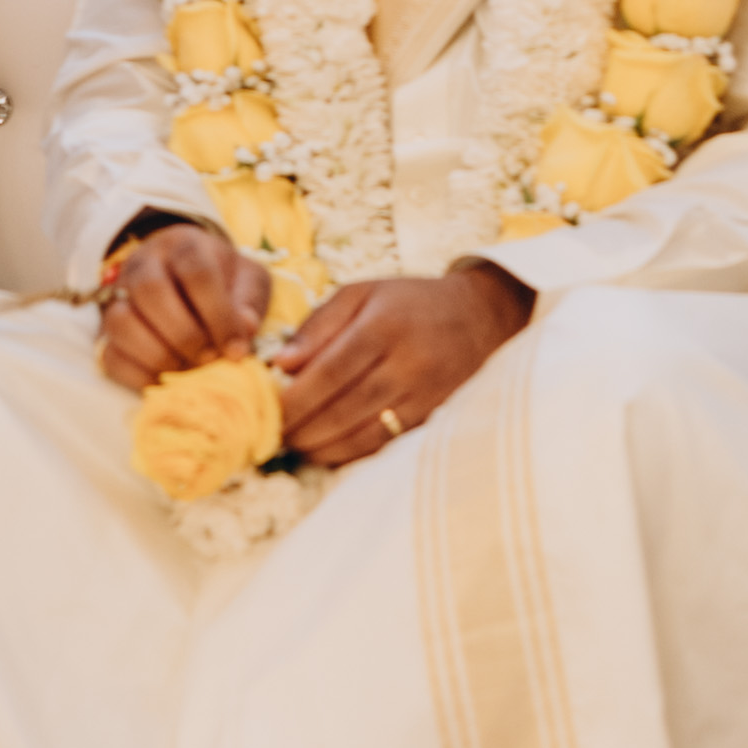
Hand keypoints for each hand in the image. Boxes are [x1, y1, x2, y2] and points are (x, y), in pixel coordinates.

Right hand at [91, 218, 271, 390]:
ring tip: (188, 368)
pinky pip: (110, 356)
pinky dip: (140, 375)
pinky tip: (168, 378)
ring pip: (120, 322)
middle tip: (210, 359)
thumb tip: (244, 328)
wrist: (186, 276)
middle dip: (185, 334)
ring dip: (159, 354)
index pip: (196, 272)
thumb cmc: (221, 280)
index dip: (218, 315)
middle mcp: (144, 264)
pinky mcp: (107, 332)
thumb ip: (249, 301)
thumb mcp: (246, 280)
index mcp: (184, 246)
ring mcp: (119, 297)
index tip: (236, 348)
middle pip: (150, 291)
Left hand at [271, 260, 532, 468]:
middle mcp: (408, 362)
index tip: (267, 410)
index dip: (296, 397)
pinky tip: (325, 450)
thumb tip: (280, 364)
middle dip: (303, 428)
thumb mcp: (362, 294)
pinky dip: (350, 453)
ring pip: (364, 433)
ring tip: (294, 445)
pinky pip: (385, 443)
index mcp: (385, 325)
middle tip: (273, 435)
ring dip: (322, 446)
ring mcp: (424, 395)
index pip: (331, 370)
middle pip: (345, 407)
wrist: (479, 317)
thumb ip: (318, 325)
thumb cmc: (408, 302)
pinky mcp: (433, 417)